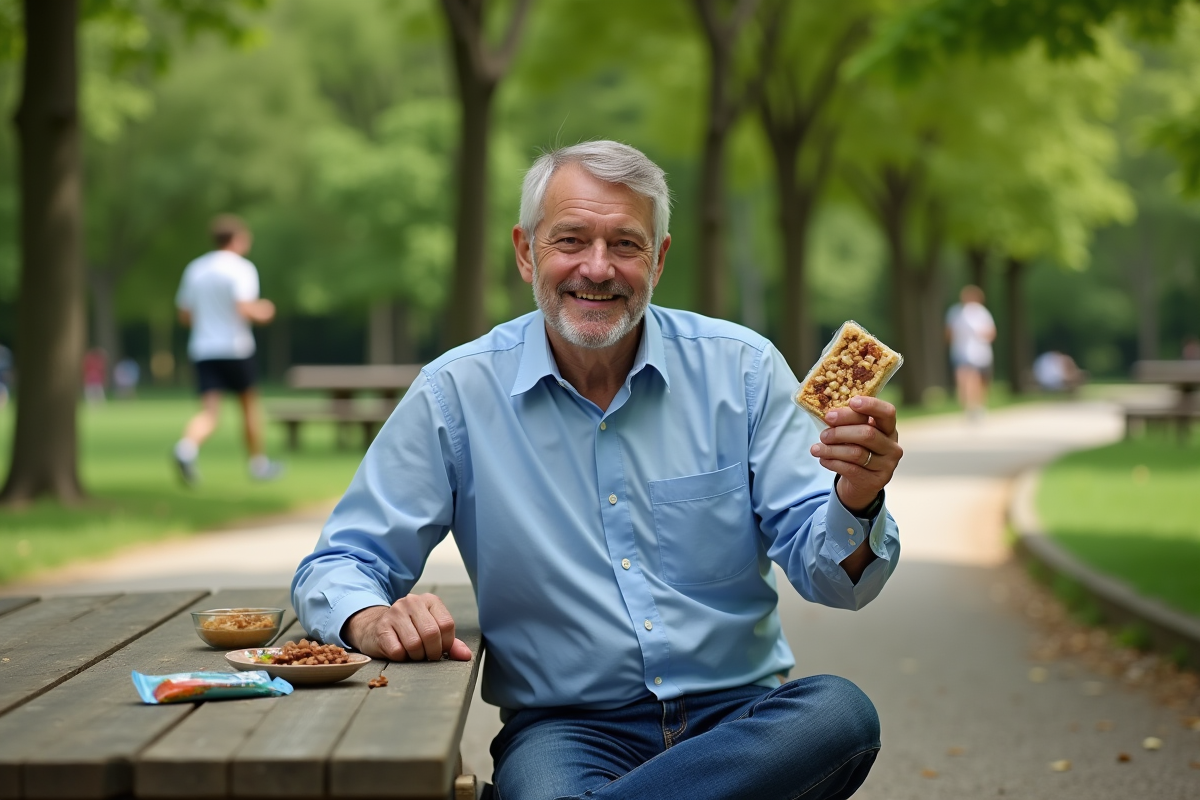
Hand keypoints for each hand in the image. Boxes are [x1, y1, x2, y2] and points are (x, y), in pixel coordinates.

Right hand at [344, 593, 472, 661]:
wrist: (374, 627)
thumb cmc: (409, 631)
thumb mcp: (432, 632)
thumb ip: (450, 643)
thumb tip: (465, 655)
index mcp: (430, 600)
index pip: (447, 624)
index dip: (446, 643)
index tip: (440, 649)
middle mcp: (412, 602)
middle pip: (432, 634)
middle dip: (432, 652)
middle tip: (427, 656)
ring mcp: (395, 612)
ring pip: (415, 644)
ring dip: (416, 656)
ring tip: (412, 653)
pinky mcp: (381, 627)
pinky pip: (397, 651)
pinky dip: (401, 658)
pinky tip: (398, 651)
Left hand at [809, 395, 902, 513]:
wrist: (860, 484)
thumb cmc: (855, 450)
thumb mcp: (855, 434)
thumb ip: (849, 423)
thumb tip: (829, 414)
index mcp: (888, 428)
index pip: (887, 412)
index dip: (871, 405)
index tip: (852, 402)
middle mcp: (892, 446)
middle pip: (867, 433)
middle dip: (841, 431)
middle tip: (823, 433)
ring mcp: (887, 465)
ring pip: (856, 453)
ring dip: (832, 449)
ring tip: (816, 448)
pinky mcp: (875, 481)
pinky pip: (850, 469)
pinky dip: (833, 463)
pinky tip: (822, 459)